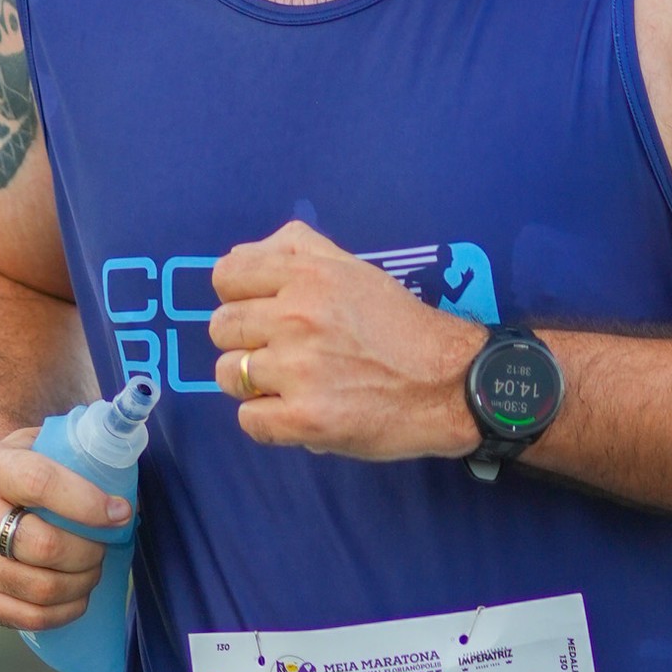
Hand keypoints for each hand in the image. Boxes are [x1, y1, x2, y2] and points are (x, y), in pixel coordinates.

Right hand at [0, 429, 127, 630]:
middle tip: (103, 549)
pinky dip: (64, 613)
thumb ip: (84, 461)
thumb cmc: (27, 471)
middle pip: (44, 546)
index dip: (88, 505)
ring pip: (40, 588)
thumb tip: (129, 503)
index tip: (121, 515)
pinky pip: (27, 617)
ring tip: (91, 571)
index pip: (41, 485)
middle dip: (89, 553)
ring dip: (81, 584)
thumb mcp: (46, 447)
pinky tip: (77, 598)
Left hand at [208, 224, 482, 460]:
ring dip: (252, 384)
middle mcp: (297, 317)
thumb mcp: (354, 268)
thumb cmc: (401, 326)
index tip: (260, 313)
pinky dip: (267, 421)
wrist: (450, 384)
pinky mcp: (305, 419)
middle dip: (243, 342)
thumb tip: (240, 255)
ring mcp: (298, 370)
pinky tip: (296, 413)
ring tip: (290, 385)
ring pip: (228, 376)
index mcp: (307, 275)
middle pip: (221, 328)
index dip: (237, 296)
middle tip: (279, 353)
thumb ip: (296, 250)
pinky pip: (248, 420)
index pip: (226, 275)